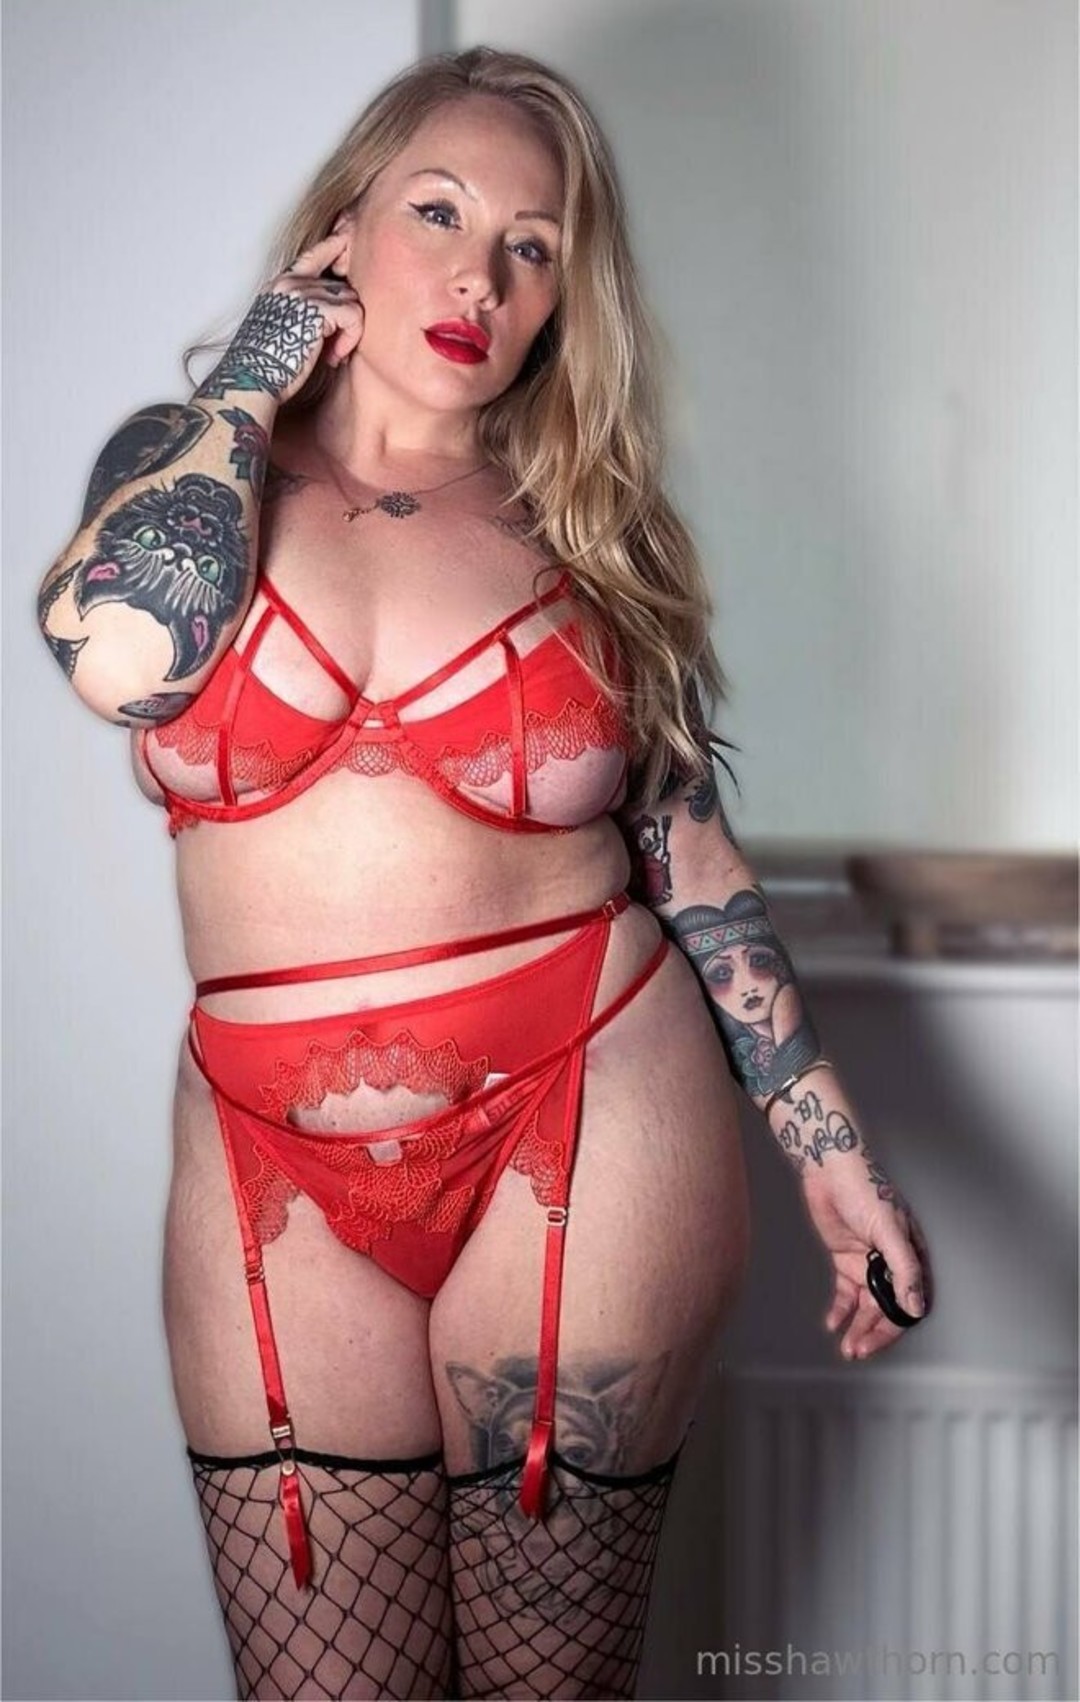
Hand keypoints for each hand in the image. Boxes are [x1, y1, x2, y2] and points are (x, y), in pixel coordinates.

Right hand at [197, 233, 363, 405]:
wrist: (252, 378)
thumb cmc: (267, 364)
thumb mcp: (282, 328)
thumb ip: (303, 312)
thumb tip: (334, 313)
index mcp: (280, 286)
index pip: (312, 255)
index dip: (332, 246)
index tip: (344, 237)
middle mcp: (291, 283)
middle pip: (342, 287)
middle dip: (344, 321)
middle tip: (334, 349)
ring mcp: (304, 293)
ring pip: (352, 302)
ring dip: (349, 332)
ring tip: (332, 355)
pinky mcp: (317, 309)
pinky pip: (354, 315)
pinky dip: (351, 339)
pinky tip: (334, 357)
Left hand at [798, 1147, 933, 1359]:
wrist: (829, 1168)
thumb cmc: (864, 1187)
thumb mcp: (888, 1229)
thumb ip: (904, 1269)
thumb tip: (916, 1306)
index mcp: (911, 1255)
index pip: (909, 1300)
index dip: (895, 1325)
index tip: (877, 1340)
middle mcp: (892, 1262)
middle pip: (887, 1308)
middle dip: (873, 1332)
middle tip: (857, 1350)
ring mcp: (868, 1262)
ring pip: (866, 1304)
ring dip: (857, 1326)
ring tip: (847, 1346)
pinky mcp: (846, 1258)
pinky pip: (846, 1291)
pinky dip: (841, 1309)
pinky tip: (833, 1323)